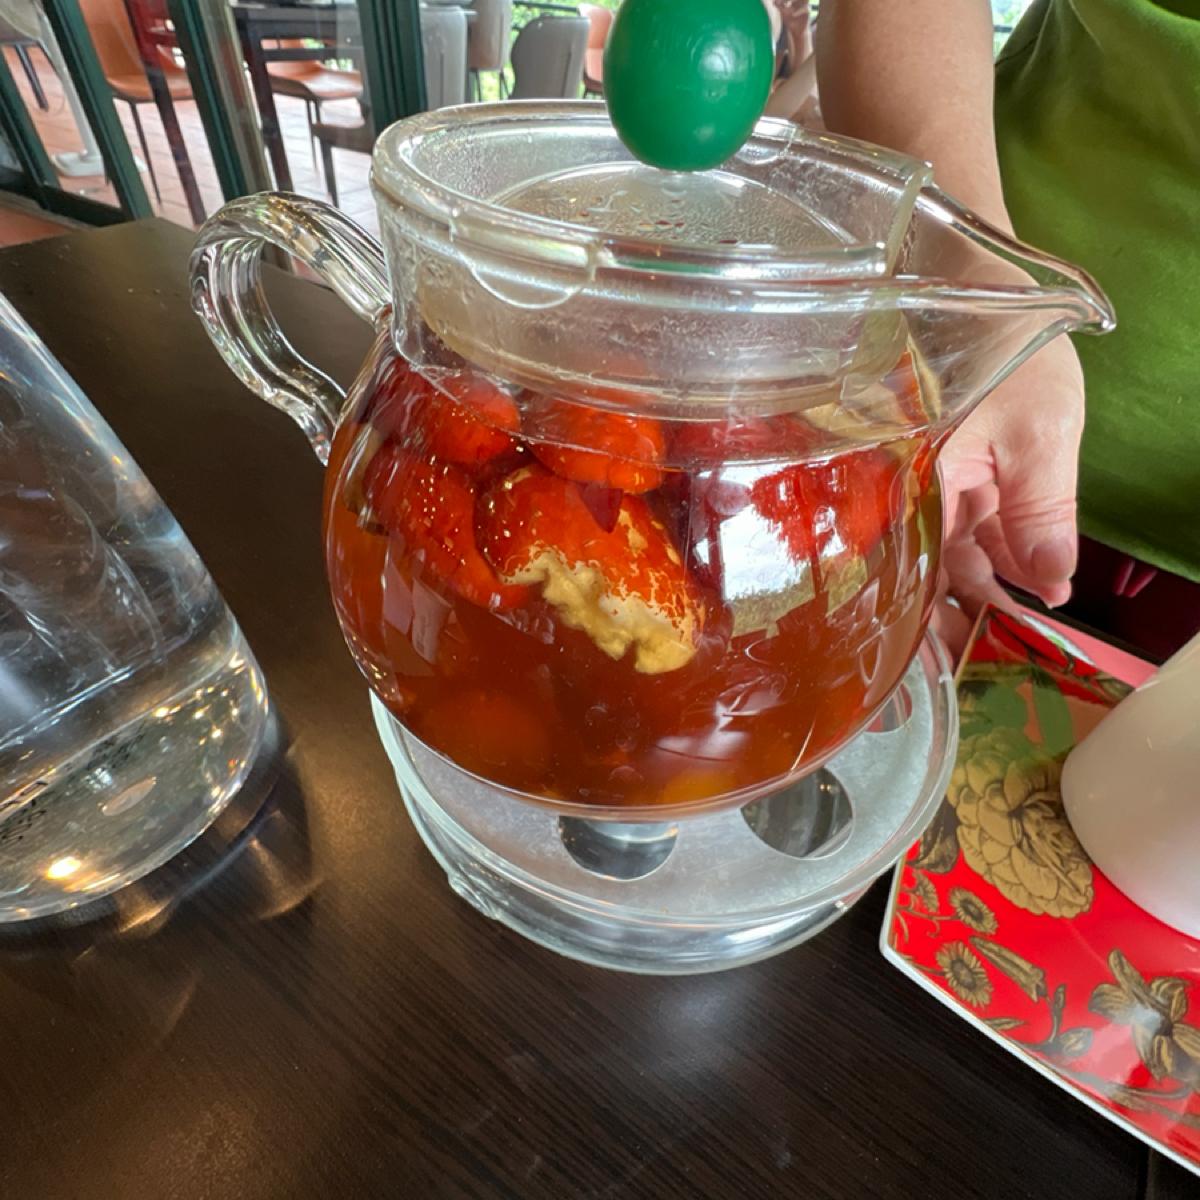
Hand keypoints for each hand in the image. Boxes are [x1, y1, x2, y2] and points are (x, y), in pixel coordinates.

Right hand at [933, 336, 1085, 652]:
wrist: (971, 287)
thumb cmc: (1004, 349)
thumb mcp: (1041, 435)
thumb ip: (1041, 516)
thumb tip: (1052, 585)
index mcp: (919, 488)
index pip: (928, 572)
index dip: (955, 613)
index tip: (990, 641)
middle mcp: (908, 492)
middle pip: (930, 567)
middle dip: (963, 607)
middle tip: (998, 640)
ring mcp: (922, 482)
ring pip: (945, 548)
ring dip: (978, 580)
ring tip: (1015, 610)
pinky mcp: (938, 470)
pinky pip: (955, 522)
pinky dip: (982, 548)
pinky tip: (1010, 568)